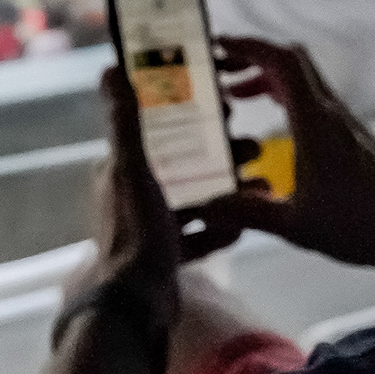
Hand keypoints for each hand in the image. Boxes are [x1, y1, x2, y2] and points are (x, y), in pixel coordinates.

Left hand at [88, 64, 237, 328]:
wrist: (137, 305)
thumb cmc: (136, 231)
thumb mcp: (132, 169)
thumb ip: (126, 122)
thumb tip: (110, 68)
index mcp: (120, 169)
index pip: (158, 130)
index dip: (190, 116)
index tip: (226, 107)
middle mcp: (133, 194)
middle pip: (183, 164)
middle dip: (220, 153)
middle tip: (255, 146)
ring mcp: (151, 227)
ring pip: (196, 198)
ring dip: (228, 190)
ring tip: (263, 183)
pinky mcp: (167, 256)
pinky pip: (200, 236)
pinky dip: (222, 229)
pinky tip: (246, 225)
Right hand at [215, 37, 374, 284]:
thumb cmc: (357, 226)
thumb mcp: (294, 226)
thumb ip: (247, 213)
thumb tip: (203, 208)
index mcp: (315, 123)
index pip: (283, 62)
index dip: (251, 46)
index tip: (219, 45)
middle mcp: (331, 113)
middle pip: (293, 61)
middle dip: (254, 57)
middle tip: (220, 70)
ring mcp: (344, 122)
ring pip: (304, 79)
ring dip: (269, 78)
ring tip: (236, 97)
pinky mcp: (352, 135)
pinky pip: (314, 99)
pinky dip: (286, 96)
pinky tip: (270, 122)